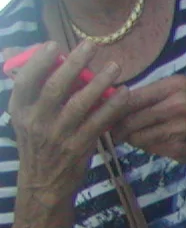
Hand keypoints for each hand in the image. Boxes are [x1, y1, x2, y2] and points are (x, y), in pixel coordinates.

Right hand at [5, 41, 127, 204]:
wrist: (43, 183)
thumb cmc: (38, 142)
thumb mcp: (25, 116)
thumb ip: (29, 87)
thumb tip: (18, 52)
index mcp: (20, 110)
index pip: (25, 81)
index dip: (38, 62)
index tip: (53, 44)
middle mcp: (36, 121)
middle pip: (55, 88)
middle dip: (74, 64)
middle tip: (91, 45)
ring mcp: (58, 135)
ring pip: (80, 104)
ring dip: (99, 83)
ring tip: (115, 66)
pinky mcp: (78, 146)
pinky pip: (99, 122)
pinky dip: (112, 106)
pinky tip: (125, 92)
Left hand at [111, 75, 185, 164]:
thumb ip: (155, 94)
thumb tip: (116, 100)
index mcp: (176, 86)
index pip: (130, 97)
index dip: (112, 106)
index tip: (103, 111)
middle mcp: (177, 106)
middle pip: (128, 119)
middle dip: (116, 126)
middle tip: (112, 128)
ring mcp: (178, 130)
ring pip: (136, 136)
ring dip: (132, 137)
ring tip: (138, 134)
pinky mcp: (179, 150)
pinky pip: (150, 148)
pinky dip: (148, 146)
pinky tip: (158, 141)